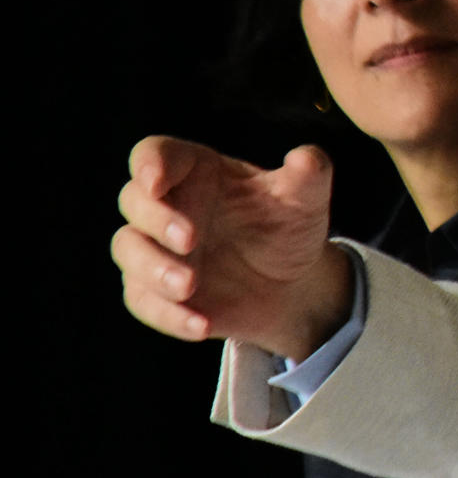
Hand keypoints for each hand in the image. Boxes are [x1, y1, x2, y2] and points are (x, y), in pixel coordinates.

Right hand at [113, 136, 350, 359]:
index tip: (156, 181)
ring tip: (190, 285)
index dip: (149, 164)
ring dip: (153, 268)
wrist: (292, 285)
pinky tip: (201, 324)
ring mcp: (156, 248)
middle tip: (190, 239)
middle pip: (134, 200)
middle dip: (156, 219)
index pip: (158, 153)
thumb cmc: (290, 227)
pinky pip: (144, 301)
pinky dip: (168, 314)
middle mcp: (169, 204)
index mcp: (198, 170)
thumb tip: (306, 158)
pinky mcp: (155, 290)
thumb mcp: (305, 198)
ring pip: (128, 249)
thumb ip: (308, 174)